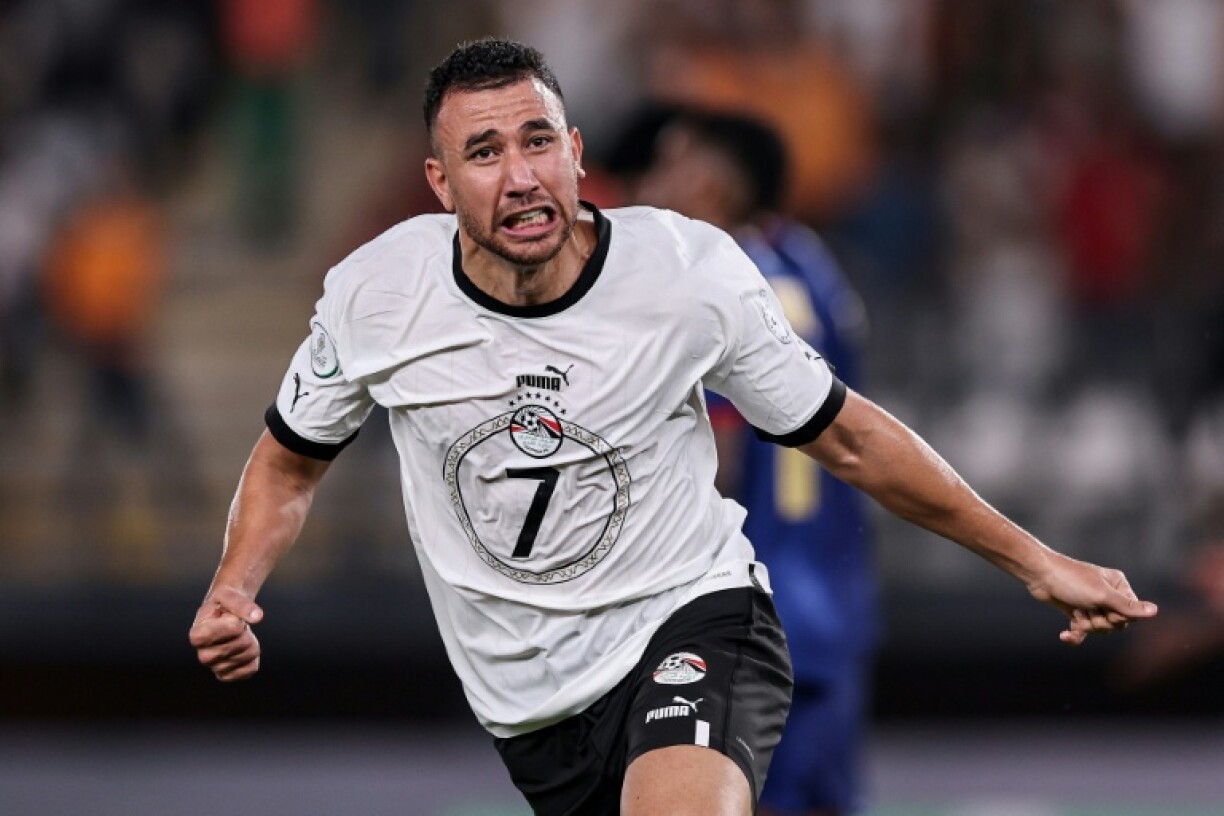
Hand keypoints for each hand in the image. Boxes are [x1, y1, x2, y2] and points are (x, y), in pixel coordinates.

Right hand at [189, 584, 264, 680]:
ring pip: (247, 656)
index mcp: (197, 634)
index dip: (233, 623)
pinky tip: (243, 649)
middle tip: (238, 626)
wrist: (223, 615)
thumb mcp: (230, 596)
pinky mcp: (227, 675)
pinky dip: (253, 657)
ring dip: (251, 643)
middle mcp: (203, 655)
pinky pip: (250, 669)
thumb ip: (241, 604)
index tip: (229, 617)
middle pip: (237, 646)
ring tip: (240, 636)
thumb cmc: (224, 604)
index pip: (223, 632)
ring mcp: (215, 667)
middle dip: (244, 632)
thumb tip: (257, 617)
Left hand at [1025, 552, 1157, 645]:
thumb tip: (1155, 611)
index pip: (1131, 614)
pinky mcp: (1076, 612)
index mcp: (1119, 585)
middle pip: (1115, 623)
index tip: (1106, 610)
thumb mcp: (1102, 595)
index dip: (1118, 618)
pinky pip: (1082, 632)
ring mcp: (1091, 603)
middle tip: (1087, 610)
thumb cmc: (1071, 581)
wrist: (1039, 575)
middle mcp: (1108, 594)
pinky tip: (1064, 636)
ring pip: (1099, 629)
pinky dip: (1074, 635)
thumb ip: (1128, 607)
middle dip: (1100, 622)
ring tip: (1076, 612)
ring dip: (1086, 625)